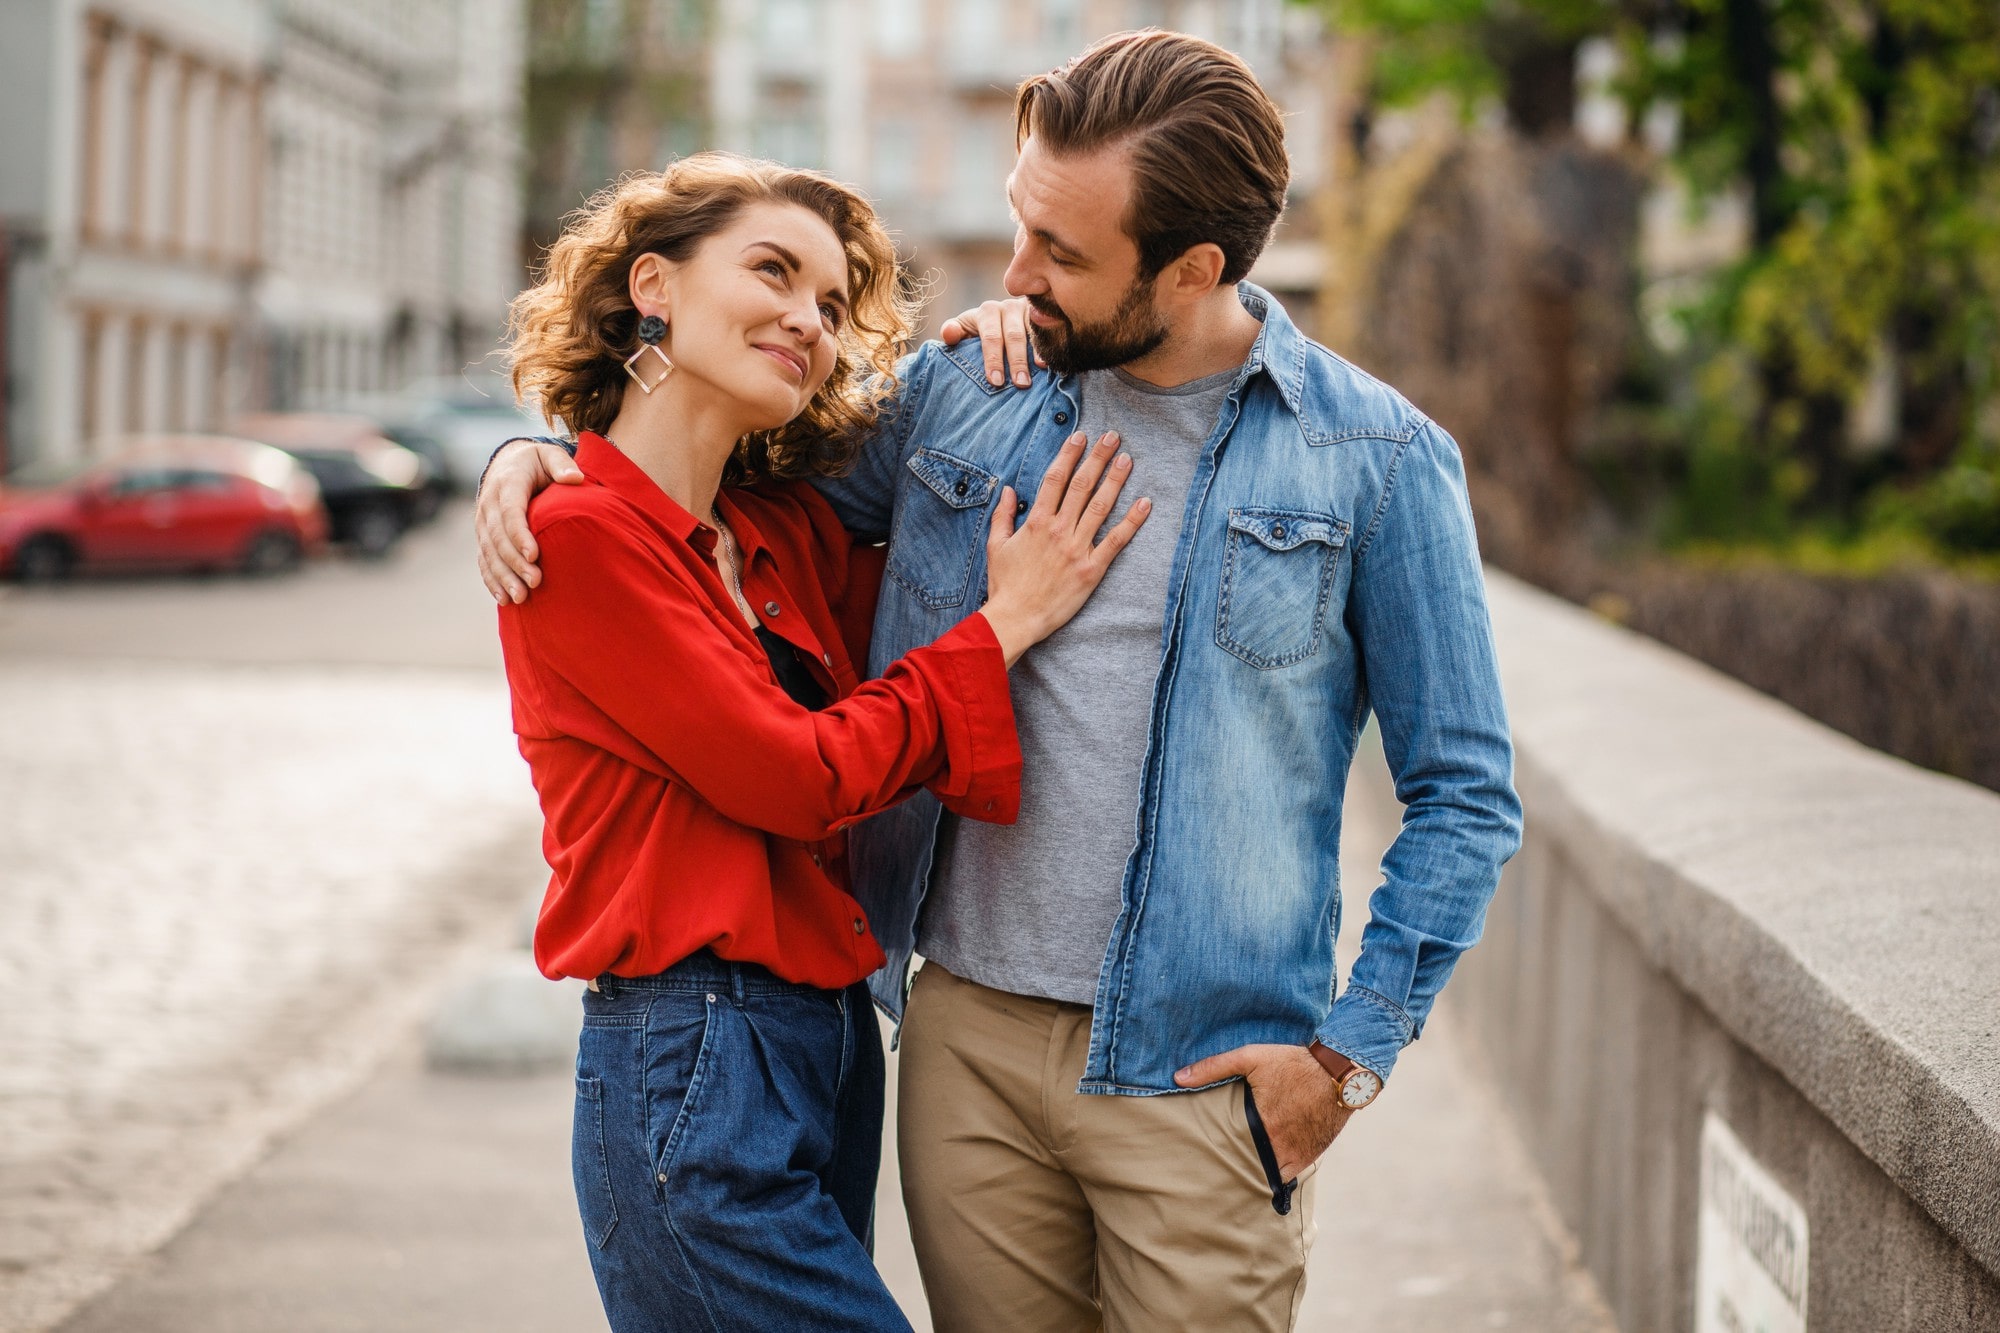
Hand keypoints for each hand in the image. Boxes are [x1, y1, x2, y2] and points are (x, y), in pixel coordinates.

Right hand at [476, 439, 584, 602]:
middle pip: (498, 537)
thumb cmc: (537, 463)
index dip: (520, 534)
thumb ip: (561, 464)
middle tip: (535, 582)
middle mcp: (489, 504)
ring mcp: (483, 522)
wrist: (508, 464)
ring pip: (488, 553)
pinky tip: (504, 599)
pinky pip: (483, 560)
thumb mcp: (549, 455)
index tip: (534, 555)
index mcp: (507, 484)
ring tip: (520, 597)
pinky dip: (492, 580)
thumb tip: (575, 478)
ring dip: (503, 576)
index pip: (510, 512)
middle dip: (514, 562)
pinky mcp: (483, 536)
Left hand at [939, 298, 1042, 387]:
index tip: (995, 381)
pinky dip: (1052, 345)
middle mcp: (1009, 308)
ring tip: (1041, 371)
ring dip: (1038, 352)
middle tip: (1020, 384)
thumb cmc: (981, 331)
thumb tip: (949, 334)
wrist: (1005, 318)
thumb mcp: (965, 329)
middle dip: (1016, 361)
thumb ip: (954, 331)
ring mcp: (1030, 311)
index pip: (990, 336)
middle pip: (1013, 336)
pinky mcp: (1047, 316)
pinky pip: (1051, 330)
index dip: (993, 359)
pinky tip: (1054, 361)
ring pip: (1034, 332)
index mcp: (987, 311)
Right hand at [979, 432, 1149, 665]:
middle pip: (1082, 486)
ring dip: (1116, 480)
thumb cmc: (1005, 584)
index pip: (1055, 479)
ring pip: (1100, 507)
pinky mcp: (1092, 569)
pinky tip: (1144, 503)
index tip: (1080, 436)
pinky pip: (1116, 541)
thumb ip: (1002, 515)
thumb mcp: (996, 546)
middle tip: (1113, 437)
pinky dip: (1132, 521)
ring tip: (1127, 460)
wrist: (1015, 618)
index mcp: (1036, 521)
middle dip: (1098, 458)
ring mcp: (1077, 549)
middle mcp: (1058, 530)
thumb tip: (1008, 489)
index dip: (1069, 455)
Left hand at [1175, 1044, 1354, 1179]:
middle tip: (1216, 1174)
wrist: (1338, 1072)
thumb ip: (1214, 1067)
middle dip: (1234, 1171)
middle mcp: (1280, 1145)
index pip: (1232, 1155)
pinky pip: (1291, 1174)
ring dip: (1257, 1175)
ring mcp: (1298, 1153)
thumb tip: (1178, 1077)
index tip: (1204, 1164)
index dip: (1218, 1162)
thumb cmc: (1293, 1063)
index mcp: (1261, 1124)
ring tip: (1237, 1176)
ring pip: (1271, 1177)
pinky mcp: (1312, 1154)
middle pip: (1250, 1169)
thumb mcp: (1250, 1057)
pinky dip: (1278, 1175)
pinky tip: (1264, 1171)